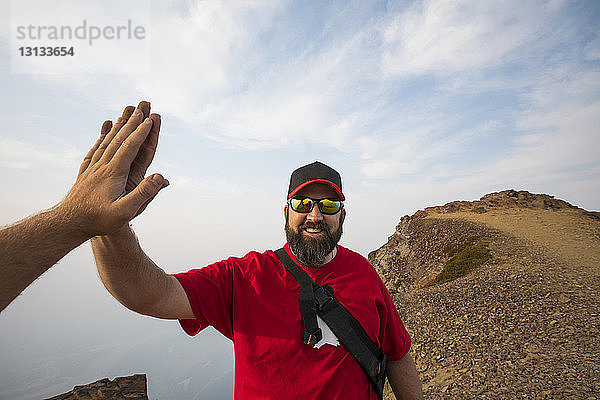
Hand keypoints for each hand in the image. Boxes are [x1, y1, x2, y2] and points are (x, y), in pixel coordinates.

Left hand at [59, 103, 168, 236]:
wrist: (68, 224)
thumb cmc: (98, 221)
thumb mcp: (125, 212)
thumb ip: (142, 194)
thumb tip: (160, 176)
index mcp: (113, 173)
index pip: (129, 147)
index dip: (140, 133)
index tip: (150, 120)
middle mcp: (102, 167)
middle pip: (118, 140)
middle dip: (130, 124)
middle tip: (140, 109)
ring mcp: (92, 169)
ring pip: (106, 143)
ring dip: (117, 128)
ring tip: (124, 116)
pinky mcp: (84, 174)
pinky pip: (94, 152)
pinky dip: (101, 140)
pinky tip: (102, 135)